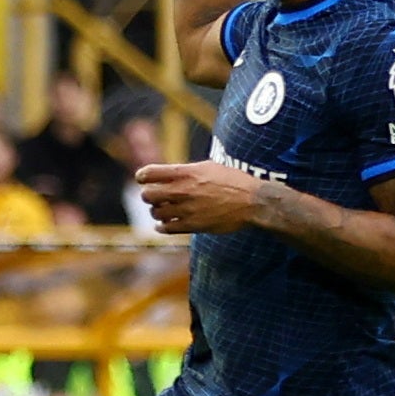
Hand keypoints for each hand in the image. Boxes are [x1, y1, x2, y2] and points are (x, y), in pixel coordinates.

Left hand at [131, 159, 269, 233]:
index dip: (142, 177)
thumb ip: (185, 171)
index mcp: (185, 172)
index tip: (143, 179)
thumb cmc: (233, 181)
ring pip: (155, 213)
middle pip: (147, 195)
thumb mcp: (208, 167)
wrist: (252, 201)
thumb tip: (167, 174)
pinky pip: (166, 228)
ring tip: (163, 211)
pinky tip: (163, 224)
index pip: (148, 173)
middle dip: (148, 195)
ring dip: (156, 212)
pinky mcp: (192, 225)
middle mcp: (182, 190)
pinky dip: (161, 226)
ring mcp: (186, 209)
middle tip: (154, 197)